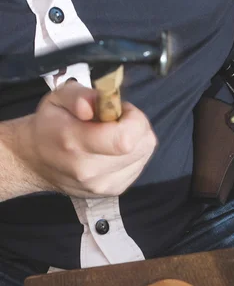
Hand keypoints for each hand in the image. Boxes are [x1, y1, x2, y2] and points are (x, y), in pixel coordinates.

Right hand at [13, 81, 156, 198]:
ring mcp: (103, 185)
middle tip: (114, 120)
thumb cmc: (50, 125)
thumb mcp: (57, 98)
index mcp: (74, 143)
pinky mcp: (114, 191)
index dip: (132, 118)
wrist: (38, 161)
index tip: (118, 109)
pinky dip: (132, 153)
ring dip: (135, 139)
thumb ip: (78, 95)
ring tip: (112, 134)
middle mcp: (90, 171)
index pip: (125, 139)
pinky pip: (139, 166)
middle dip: (135, 125)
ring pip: (143, 155)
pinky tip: (112, 149)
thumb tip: (94, 105)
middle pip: (140, 146)